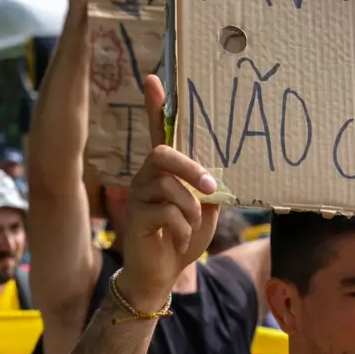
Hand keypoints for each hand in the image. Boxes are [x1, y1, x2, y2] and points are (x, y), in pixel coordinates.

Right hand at [115, 75, 218, 308]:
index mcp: (165, 171)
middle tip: (212, 189)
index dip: (155, 106)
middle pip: (164, 153)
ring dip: (191, 210)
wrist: (161, 275)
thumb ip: (209, 189)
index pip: (158, 131)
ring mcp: (139, 194)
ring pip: (170, 186)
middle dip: (192, 169)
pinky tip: (178, 239)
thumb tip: (218, 174)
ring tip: (190, 227)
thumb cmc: (183, 239)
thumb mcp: (205, 211)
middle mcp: (147, 176)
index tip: (155, 78)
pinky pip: (168, 212)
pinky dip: (183, 228)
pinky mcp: (136, 215)